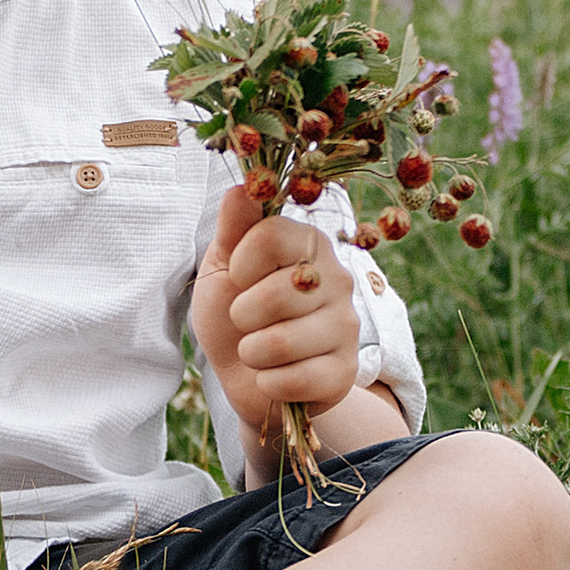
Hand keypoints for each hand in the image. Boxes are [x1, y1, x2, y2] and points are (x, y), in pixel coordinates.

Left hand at [191, 188, 361, 447]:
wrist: (245, 374)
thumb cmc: (232, 311)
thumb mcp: (223, 266)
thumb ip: (234, 227)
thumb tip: (244, 186)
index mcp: (309, 244)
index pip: (273, 234)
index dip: (241, 261)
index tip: (237, 276)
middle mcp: (338, 279)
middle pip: (277, 292)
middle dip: (243, 314)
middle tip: (246, 319)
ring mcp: (347, 327)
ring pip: (282, 341)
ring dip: (252, 352)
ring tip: (257, 349)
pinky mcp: (346, 372)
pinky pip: (295, 380)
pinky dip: (268, 383)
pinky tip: (274, 375)